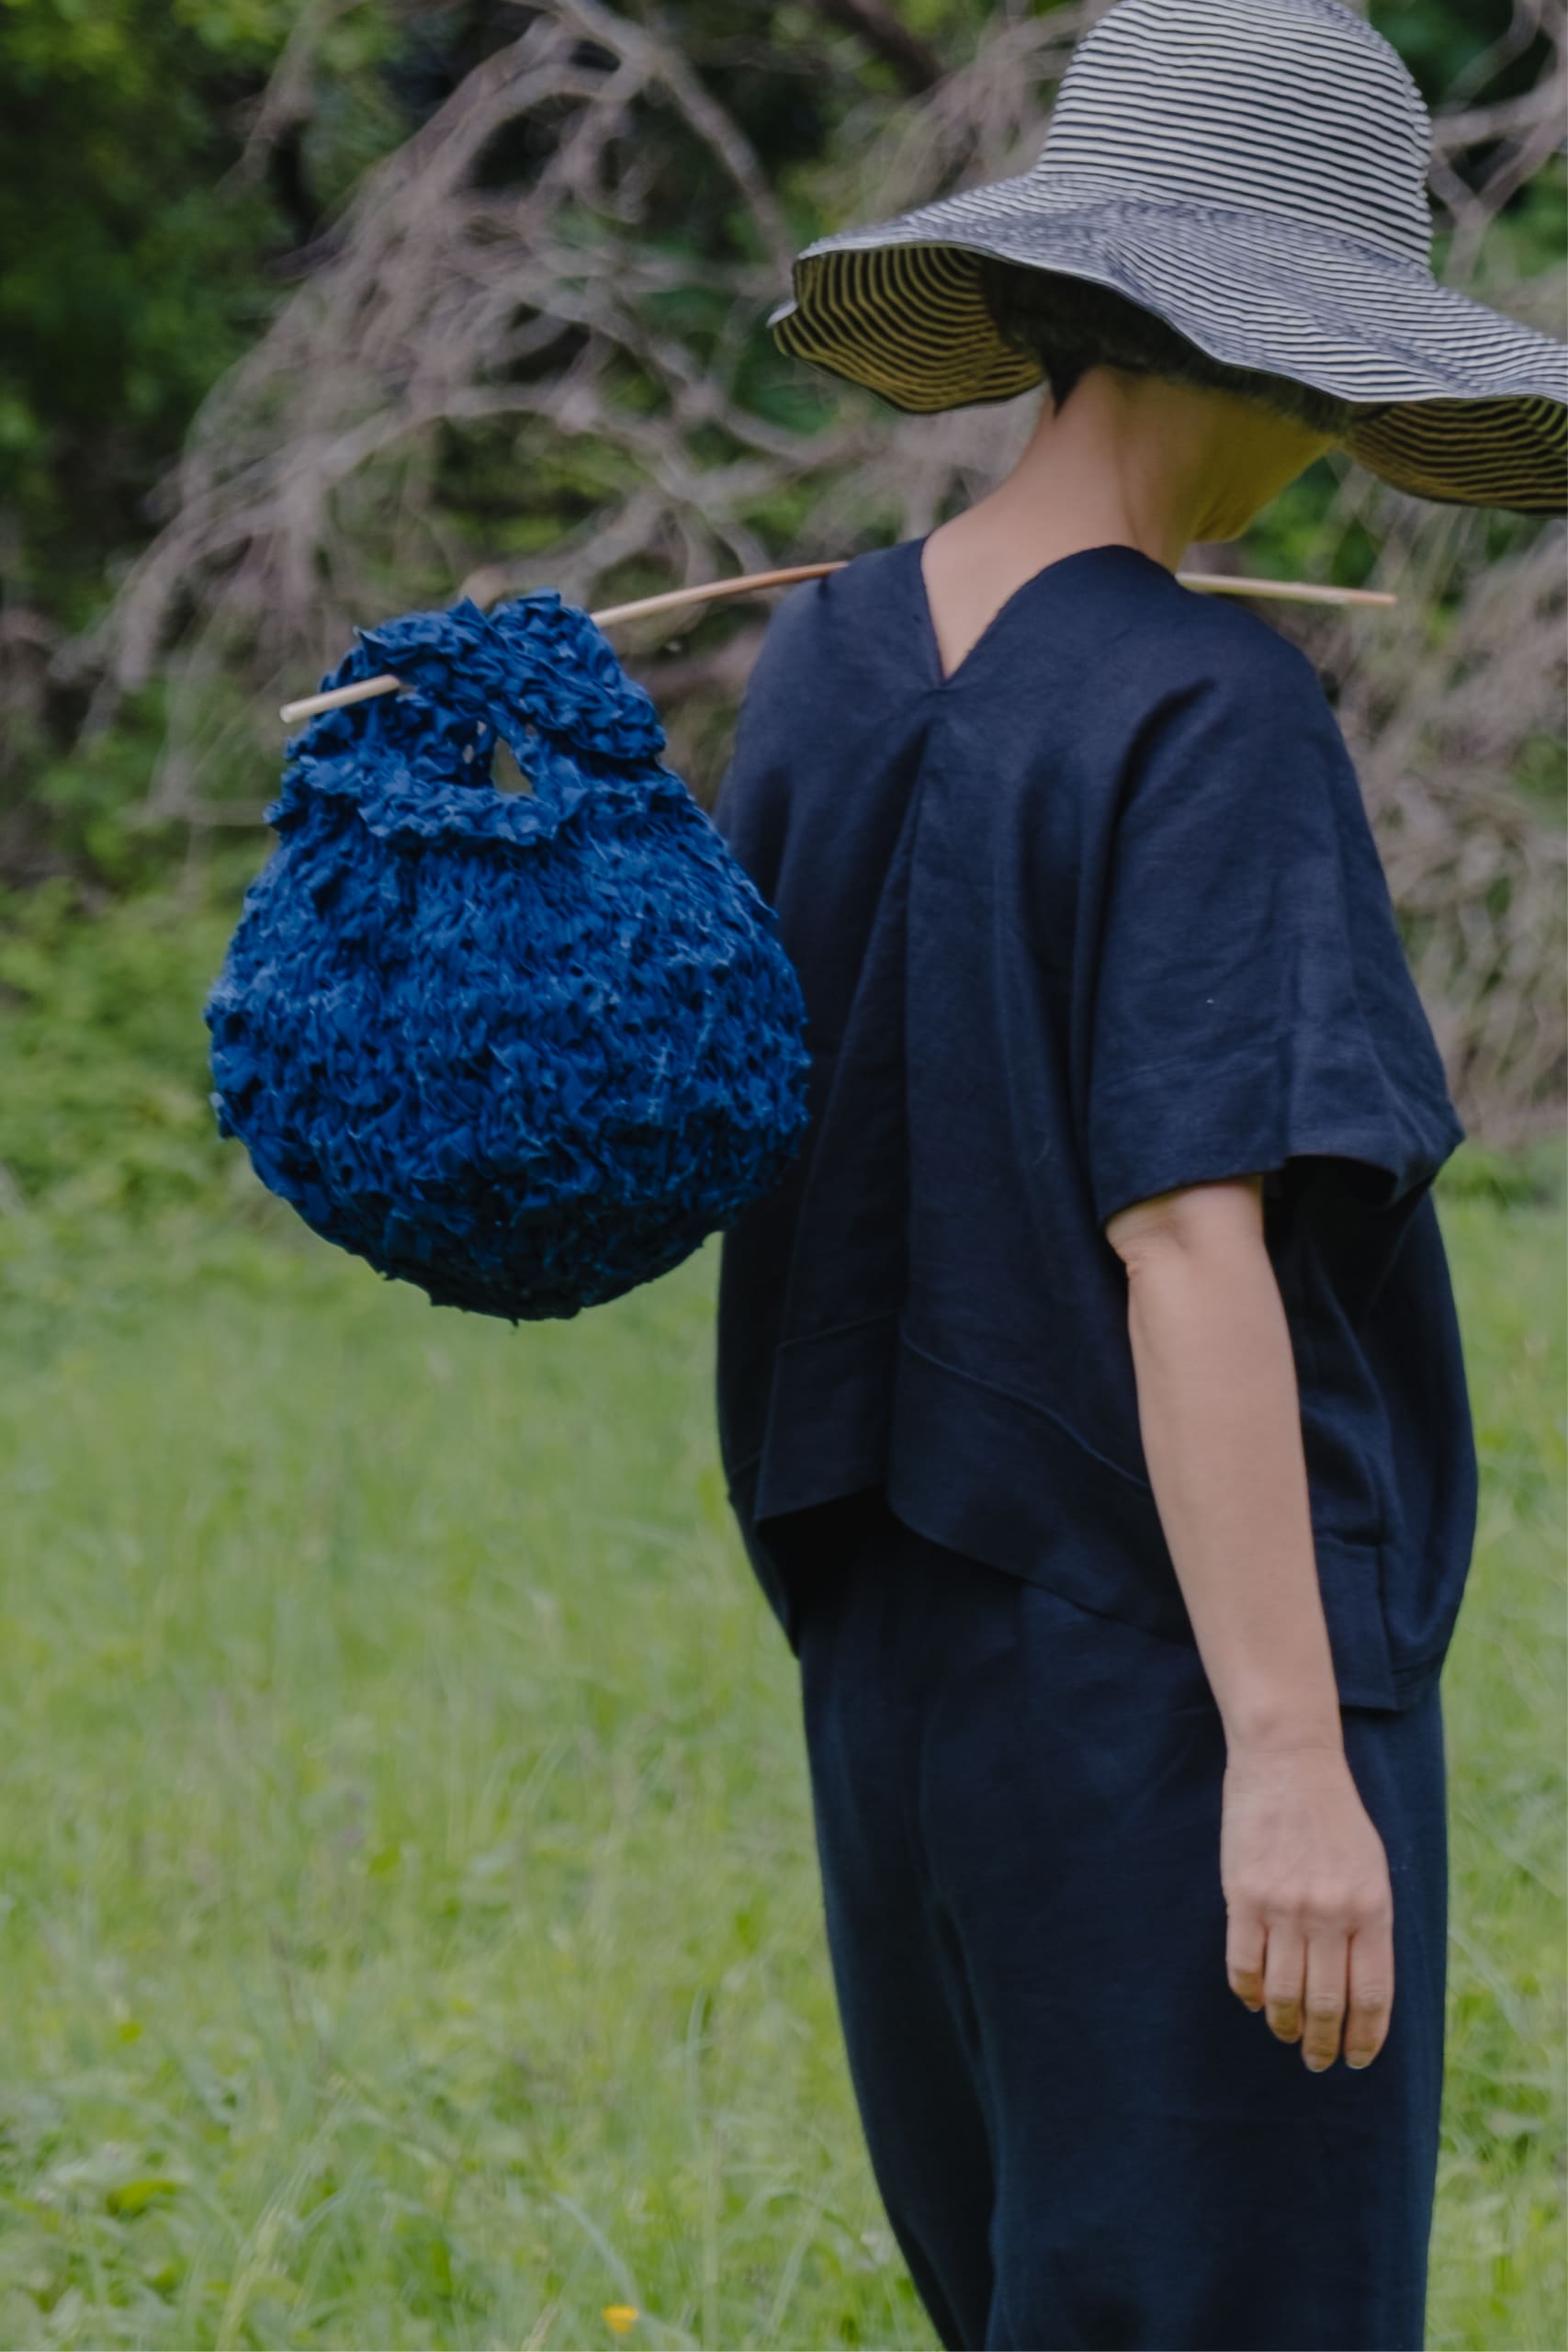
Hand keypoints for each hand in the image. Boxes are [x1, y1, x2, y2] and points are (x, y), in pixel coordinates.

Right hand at [1219, 1738, 1393, 2071]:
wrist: (1288, 1760)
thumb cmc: (1334, 1816)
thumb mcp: (1372, 1868)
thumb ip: (1369, 1924)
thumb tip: (1362, 1989)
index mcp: (1370, 1907)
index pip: (1372, 1995)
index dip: (1365, 2037)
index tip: (1357, 2060)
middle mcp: (1330, 1912)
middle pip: (1327, 2003)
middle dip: (1323, 2043)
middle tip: (1318, 2061)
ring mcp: (1284, 1905)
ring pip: (1283, 1991)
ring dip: (1285, 2023)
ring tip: (1286, 2034)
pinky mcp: (1243, 1895)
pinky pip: (1243, 1963)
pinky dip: (1248, 1992)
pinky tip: (1253, 2000)